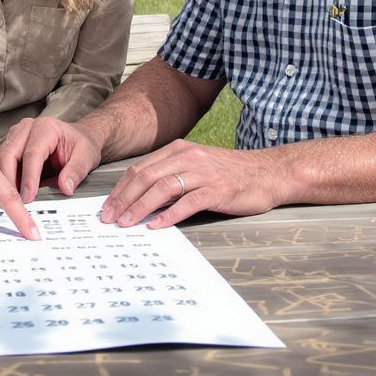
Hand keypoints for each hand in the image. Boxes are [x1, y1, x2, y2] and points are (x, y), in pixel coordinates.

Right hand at [0, 116, 101, 201]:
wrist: (79, 137)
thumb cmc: (81, 144)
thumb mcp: (87, 157)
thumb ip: (76, 172)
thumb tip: (65, 188)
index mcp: (46, 127)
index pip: (32, 153)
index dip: (29, 178)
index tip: (28, 197)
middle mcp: (27, 128)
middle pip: (9, 154)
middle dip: (9, 181)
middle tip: (15, 203)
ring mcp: (16, 136)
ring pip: (1, 158)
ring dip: (3, 181)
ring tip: (9, 201)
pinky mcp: (11, 145)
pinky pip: (1, 162)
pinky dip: (3, 179)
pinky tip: (8, 193)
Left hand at [100, 140, 287, 227]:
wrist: (268, 172)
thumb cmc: (229, 173)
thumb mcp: (196, 166)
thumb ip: (170, 176)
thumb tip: (140, 200)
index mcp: (178, 150)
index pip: (140, 169)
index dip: (120, 190)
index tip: (107, 208)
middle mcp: (187, 157)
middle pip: (146, 177)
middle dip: (123, 199)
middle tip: (109, 219)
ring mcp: (203, 172)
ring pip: (162, 188)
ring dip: (140, 207)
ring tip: (126, 223)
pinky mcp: (218, 189)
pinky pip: (188, 202)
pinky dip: (169, 215)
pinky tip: (156, 225)